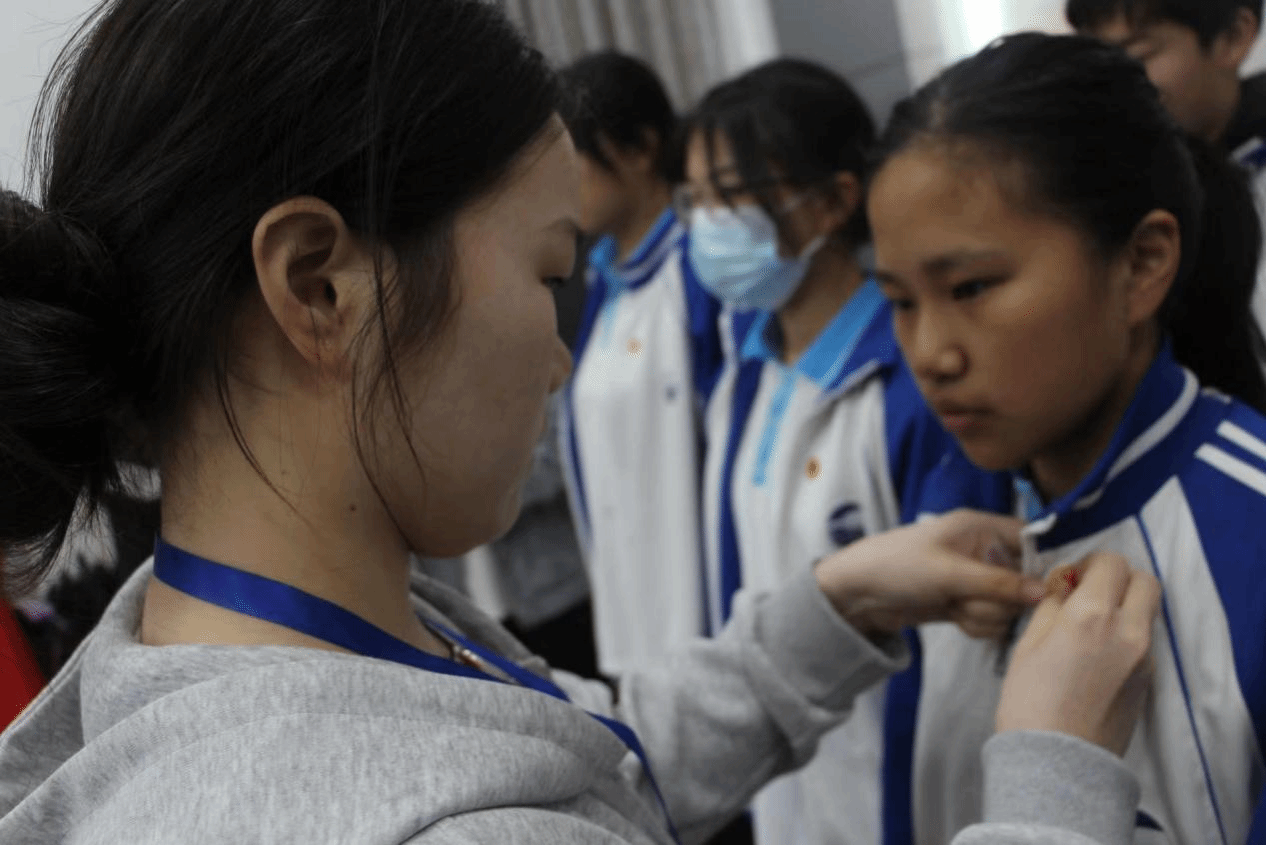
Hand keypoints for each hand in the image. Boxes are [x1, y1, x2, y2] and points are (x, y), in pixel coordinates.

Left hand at [814, 509, 1044, 639]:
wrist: (856, 594)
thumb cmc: (897, 566)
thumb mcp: (950, 573)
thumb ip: (999, 583)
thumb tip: (1044, 592)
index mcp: (979, 527)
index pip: (1030, 538)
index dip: (1040, 563)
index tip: (1039, 589)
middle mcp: (982, 550)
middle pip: (1023, 580)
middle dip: (1001, 599)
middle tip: (970, 599)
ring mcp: (974, 579)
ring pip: (1008, 605)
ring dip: (985, 614)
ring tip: (955, 607)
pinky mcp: (965, 602)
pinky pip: (991, 619)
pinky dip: (976, 624)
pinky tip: (953, 617)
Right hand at [995, 552, 1160, 755]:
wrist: (1057, 760)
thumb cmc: (1030, 702)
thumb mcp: (1028, 644)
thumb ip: (1052, 606)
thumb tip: (1066, 585)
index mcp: (1092, 615)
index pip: (1111, 563)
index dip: (1089, 564)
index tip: (1070, 580)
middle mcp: (1128, 630)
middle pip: (1144, 580)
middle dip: (1118, 578)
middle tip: (1090, 594)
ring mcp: (1145, 656)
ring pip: (1148, 609)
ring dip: (1126, 604)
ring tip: (1092, 626)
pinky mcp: (1149, 679)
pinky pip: (1145, 638)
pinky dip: (1128, 632)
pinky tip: (1098, 653)